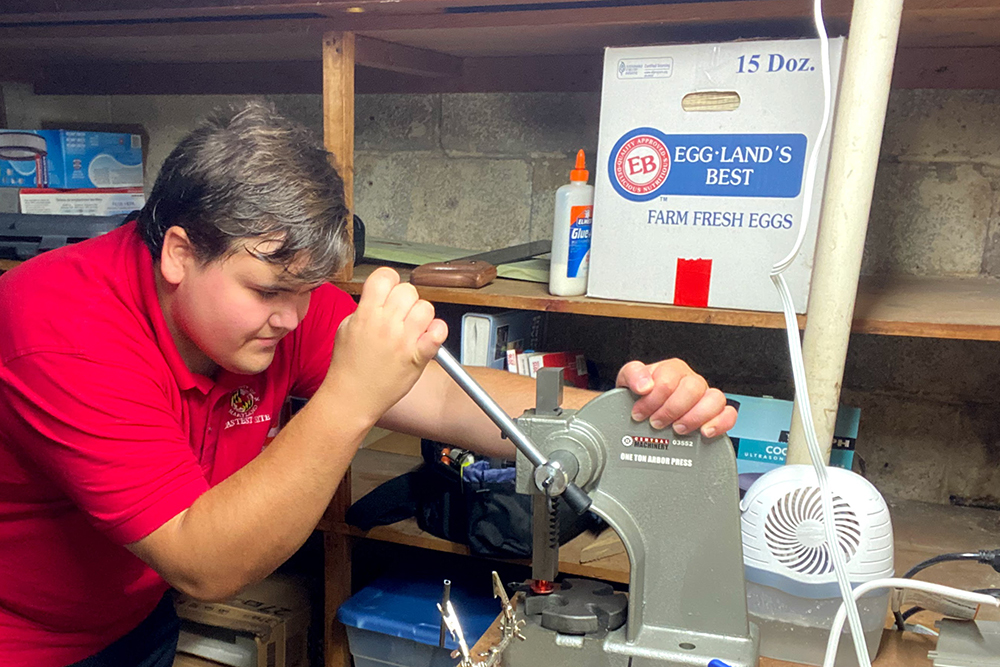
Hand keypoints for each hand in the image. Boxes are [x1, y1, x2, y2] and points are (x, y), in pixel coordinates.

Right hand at [328, 268, 446, 422]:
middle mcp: (386, 324)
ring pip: (426, 307)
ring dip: (421, 315)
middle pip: (408, 290)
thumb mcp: (345, 328)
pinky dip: (437, 331)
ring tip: (413, 327)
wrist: (352, 398)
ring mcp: (403, 340)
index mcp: (366, 314)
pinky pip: (438, 333)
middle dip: (406, 299)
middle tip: (400, 314)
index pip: (385, 276)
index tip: (389, 291)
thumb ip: (364, 309)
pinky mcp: (418, 356)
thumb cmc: (348, 367)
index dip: (389, 281)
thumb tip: (380, 298)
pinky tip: (427, 337)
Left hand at [616, 359, 735, 437]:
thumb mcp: (628, 380)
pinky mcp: (716, 414)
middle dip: (671, 409)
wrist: (644, 410)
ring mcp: (705, 397)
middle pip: (692, 388)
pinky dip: (720, 423)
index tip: (640, 412)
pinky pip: (729, 414)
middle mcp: (691, 381)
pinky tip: (705, 432)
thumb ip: (633, 375)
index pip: (668, 378)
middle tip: (656, 422)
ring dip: (695, 416)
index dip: (652, 399)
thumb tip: (645, 385)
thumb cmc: (640, 395)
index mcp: (672, 370)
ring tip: (678, 429)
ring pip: (715, 398)